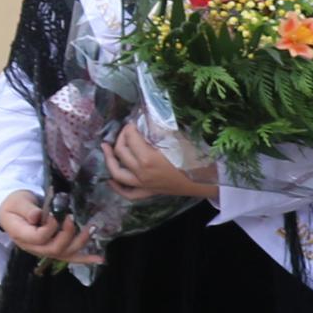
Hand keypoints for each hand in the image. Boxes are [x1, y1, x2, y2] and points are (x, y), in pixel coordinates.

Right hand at [0, 191, 92, 264]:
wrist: (13, 210)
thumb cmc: (15, 204)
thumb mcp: (18, 202)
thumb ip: (27, 209)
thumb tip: (37, 216)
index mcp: (22, 235)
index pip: (39, 237)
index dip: (50, 227)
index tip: (54, 213)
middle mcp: (34, 247)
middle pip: (54, 249)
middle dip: (68, 234)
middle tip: (72, 217)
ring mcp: (44, 250)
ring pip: (65, 254)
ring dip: (80, 242)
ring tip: (91, 228)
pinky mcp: (53, 249)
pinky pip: (69, 256)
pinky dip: (85, 258)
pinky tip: (100, 259)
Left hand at [102, 122, 219, 202]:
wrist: (207, 181)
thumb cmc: (196, 159)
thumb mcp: (179, 140)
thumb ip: (160, 130)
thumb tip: (146, 119)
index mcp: (148, 159)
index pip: (131, 138)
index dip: (130, 127)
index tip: (133, 121)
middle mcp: (141, 173)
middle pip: (121, 152)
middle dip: (121, 137)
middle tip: (126, 130)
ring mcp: (143, 184)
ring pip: (117, 172)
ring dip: (110, 159)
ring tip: (105, 148)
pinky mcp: (148, 192)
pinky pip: (128, 193)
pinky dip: (117, 187)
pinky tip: (111, 179)